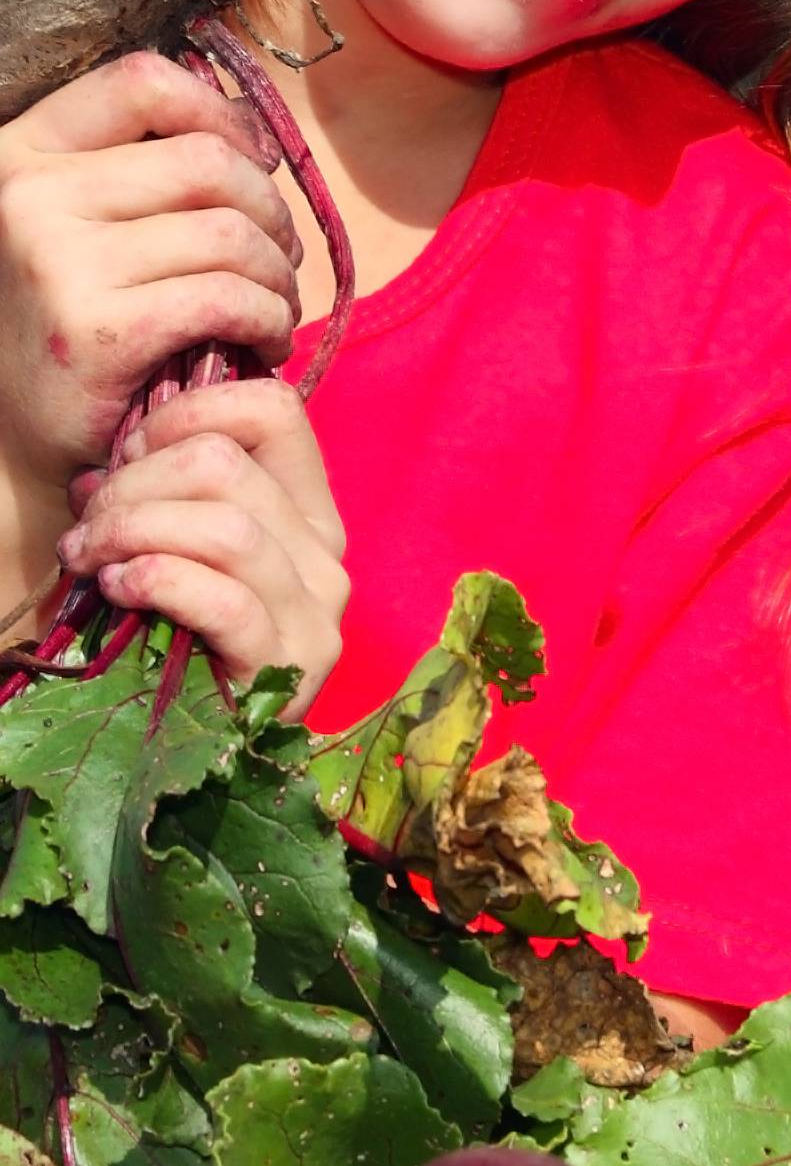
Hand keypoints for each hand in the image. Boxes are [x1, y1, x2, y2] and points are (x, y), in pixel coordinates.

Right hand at [0, 50, 304, 487]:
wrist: (16, 449)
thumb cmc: (73, 326)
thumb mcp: (87, 228)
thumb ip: (147, 171)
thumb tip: (252, 126)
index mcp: (21, 154)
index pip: (142, 82)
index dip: (218, 113)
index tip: (254, 160)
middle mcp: (27, 195)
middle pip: (207, 162)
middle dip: (270, 211)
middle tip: (282, 258)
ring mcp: (57, 260)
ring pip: (230, 234)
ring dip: (279, 274)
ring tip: (274, 306)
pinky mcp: (97, 328)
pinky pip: (229, 297)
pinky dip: (269, 319)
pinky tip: (263, 341)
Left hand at [57, 377, 347, 719]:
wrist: (209, 755)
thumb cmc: (186, 641)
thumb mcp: (181, 550)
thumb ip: (159, 496)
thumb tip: (111, 459)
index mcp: (307, 508)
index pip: (274, 409)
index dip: (190, 410)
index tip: (132, 450)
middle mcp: (325, 550)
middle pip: (224, 465)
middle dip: (134, 483)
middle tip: (90, 523)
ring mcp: (316, 608)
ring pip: (224, 526)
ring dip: (133, 530)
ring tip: (90, 557)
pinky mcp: (288, 661)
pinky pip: (222, 598)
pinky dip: (159, 581)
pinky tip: (119, 588)